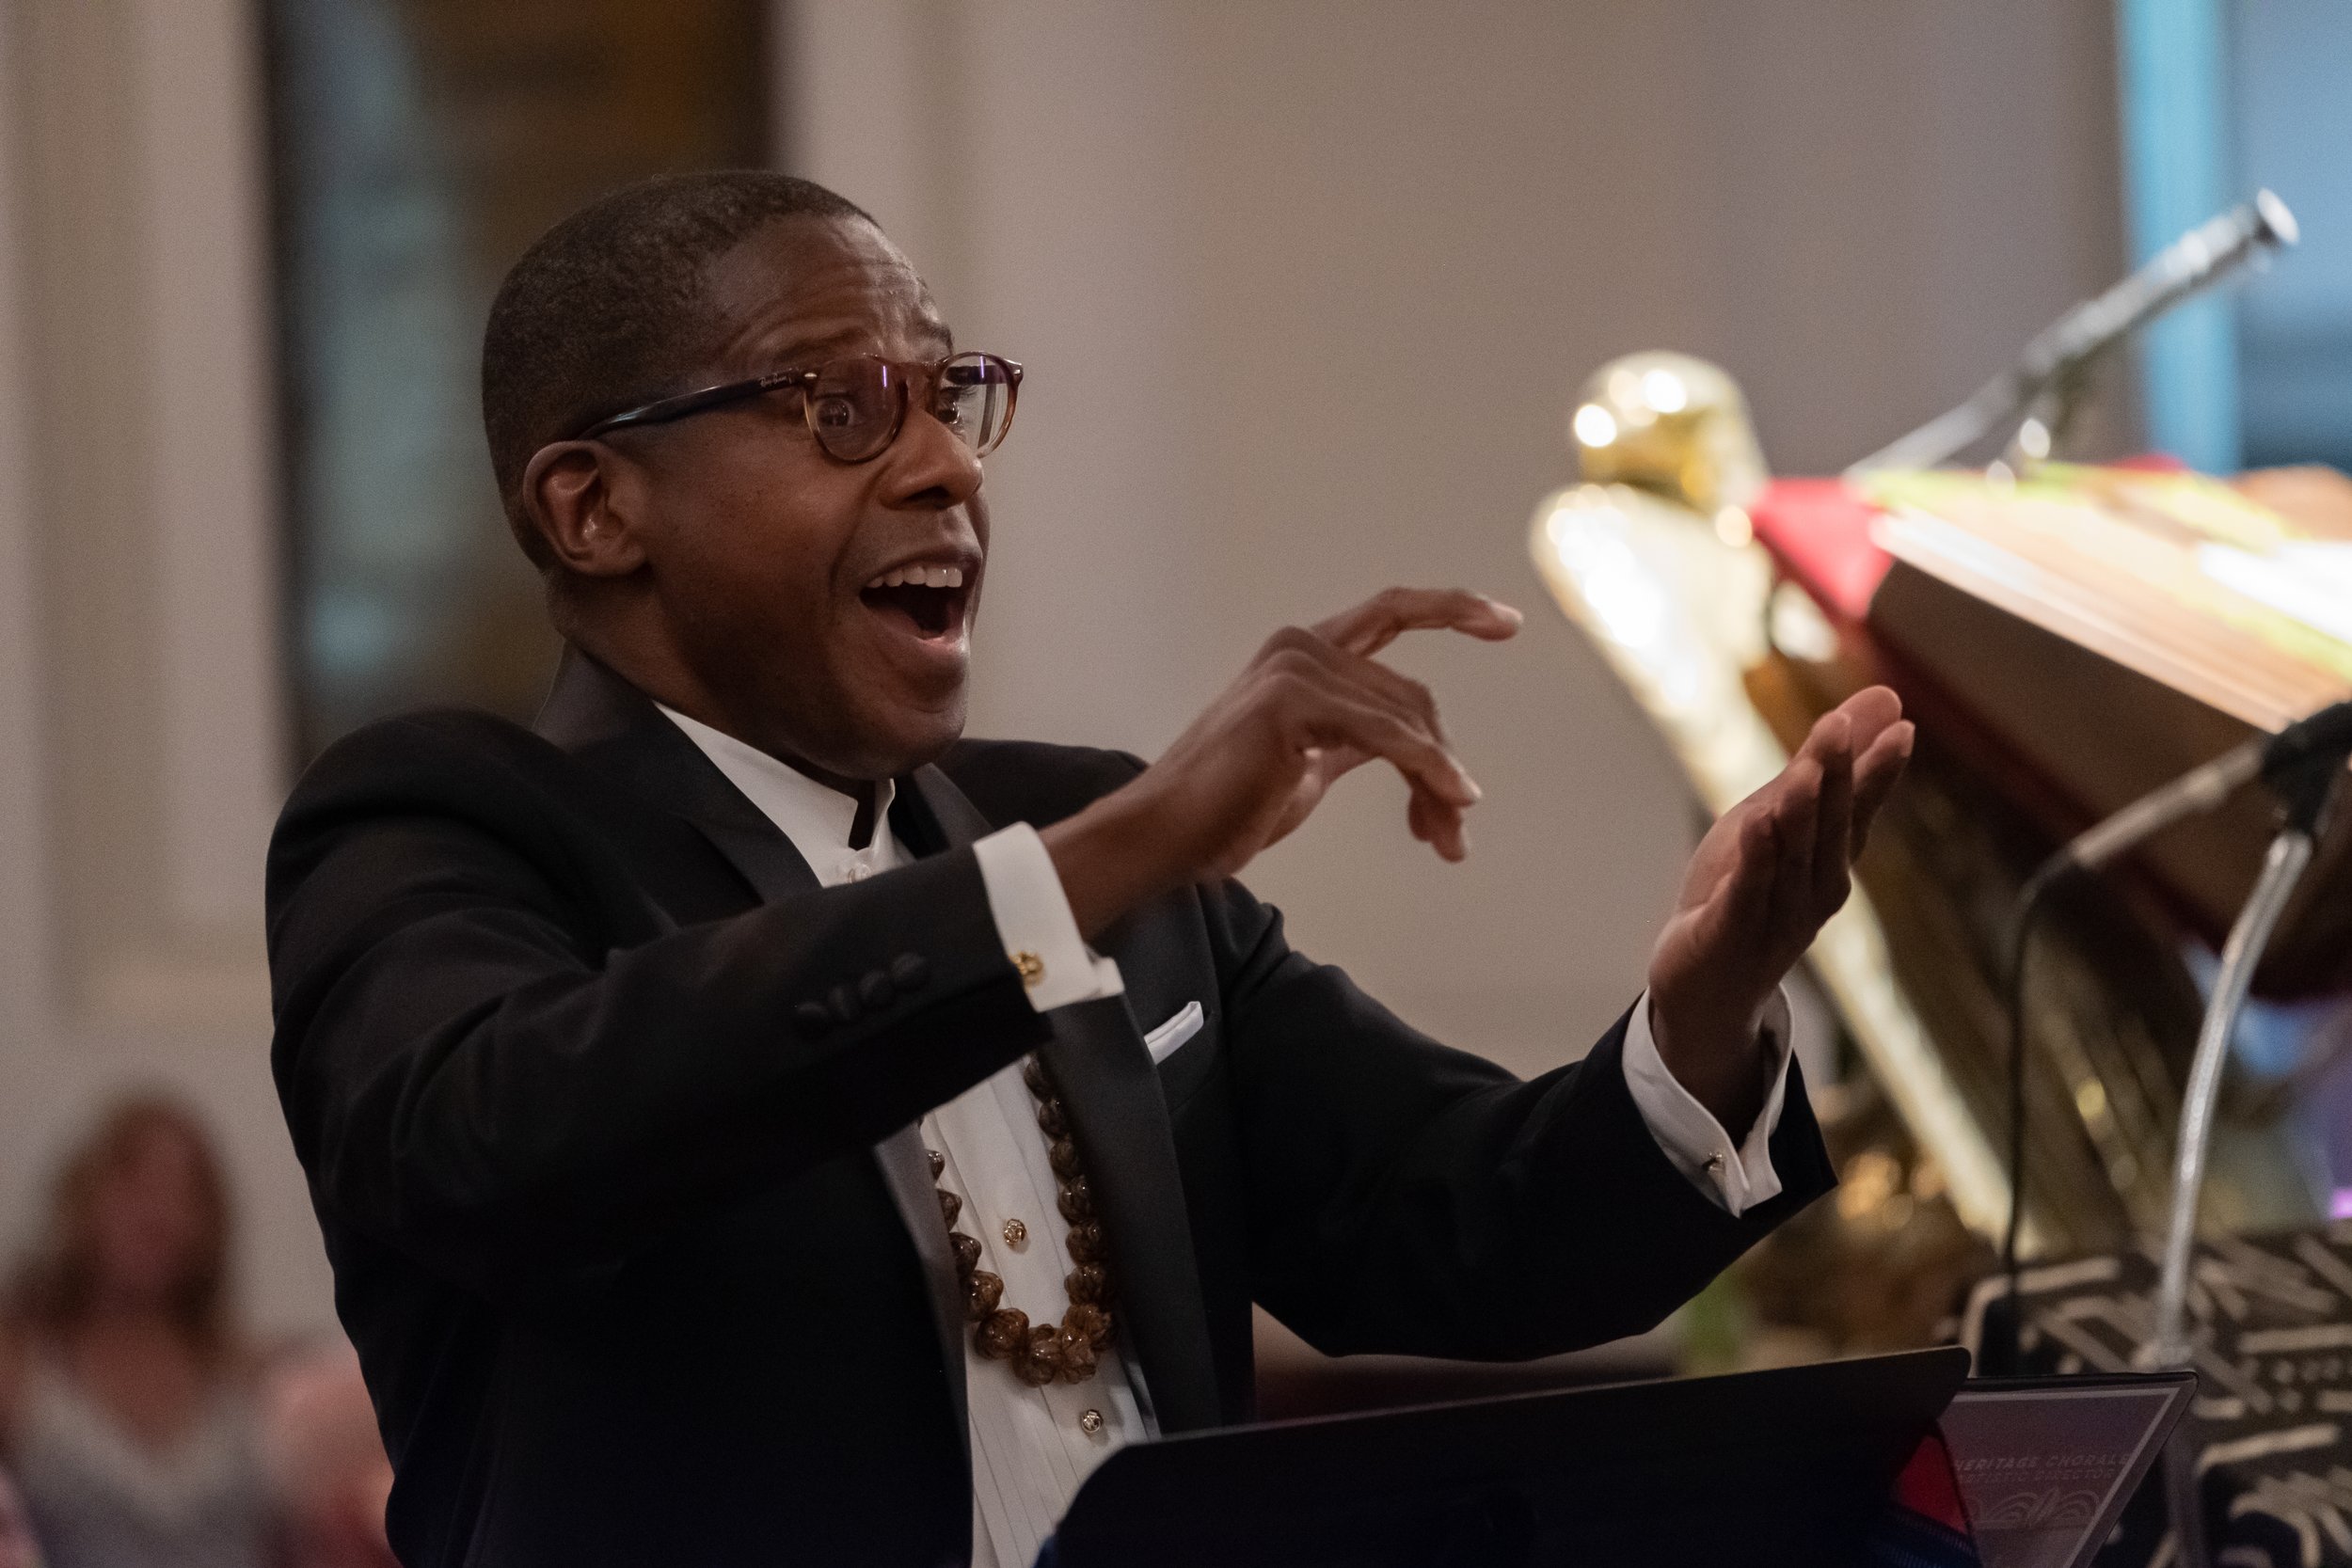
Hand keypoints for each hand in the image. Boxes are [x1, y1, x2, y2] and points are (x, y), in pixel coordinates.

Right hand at [1042, 588, 1521, 936]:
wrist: (1168, 836)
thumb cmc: (1227, 807)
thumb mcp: (1312, 764)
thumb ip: (1358, 739)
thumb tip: (1419, 749)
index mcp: (1302, 654)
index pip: (1391, 612)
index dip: (1452, 609)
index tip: (1506, 621)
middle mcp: (1299, 646)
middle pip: (1412, 697)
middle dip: (1443, 764)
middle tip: (1456, 827)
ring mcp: (1294, 668)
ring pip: (1407, 720)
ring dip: (1438, 783)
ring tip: (1447, 837)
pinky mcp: (1291, 701)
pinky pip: (1387, 737)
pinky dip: (1426, 770)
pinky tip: (1447, 801)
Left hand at [1645, 687, 1912, 1134]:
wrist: (1706, 989)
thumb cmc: (1746, 894)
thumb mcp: (1779, 820)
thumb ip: (1823, 766)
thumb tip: (1885, 702)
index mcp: (1828, 861)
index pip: (1856, 809)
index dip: (1876, 771)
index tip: (1901, 728)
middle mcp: (1814, 889)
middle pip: (1827, 827)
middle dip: (1836, 777)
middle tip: (1841, 726)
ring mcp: (1775, 916)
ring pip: (1790, 858)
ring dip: (1799, 814)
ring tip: (1805, 769)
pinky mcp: (1729, 935)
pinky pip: (1746, 893)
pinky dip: (1754, 861)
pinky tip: (1756, 826)